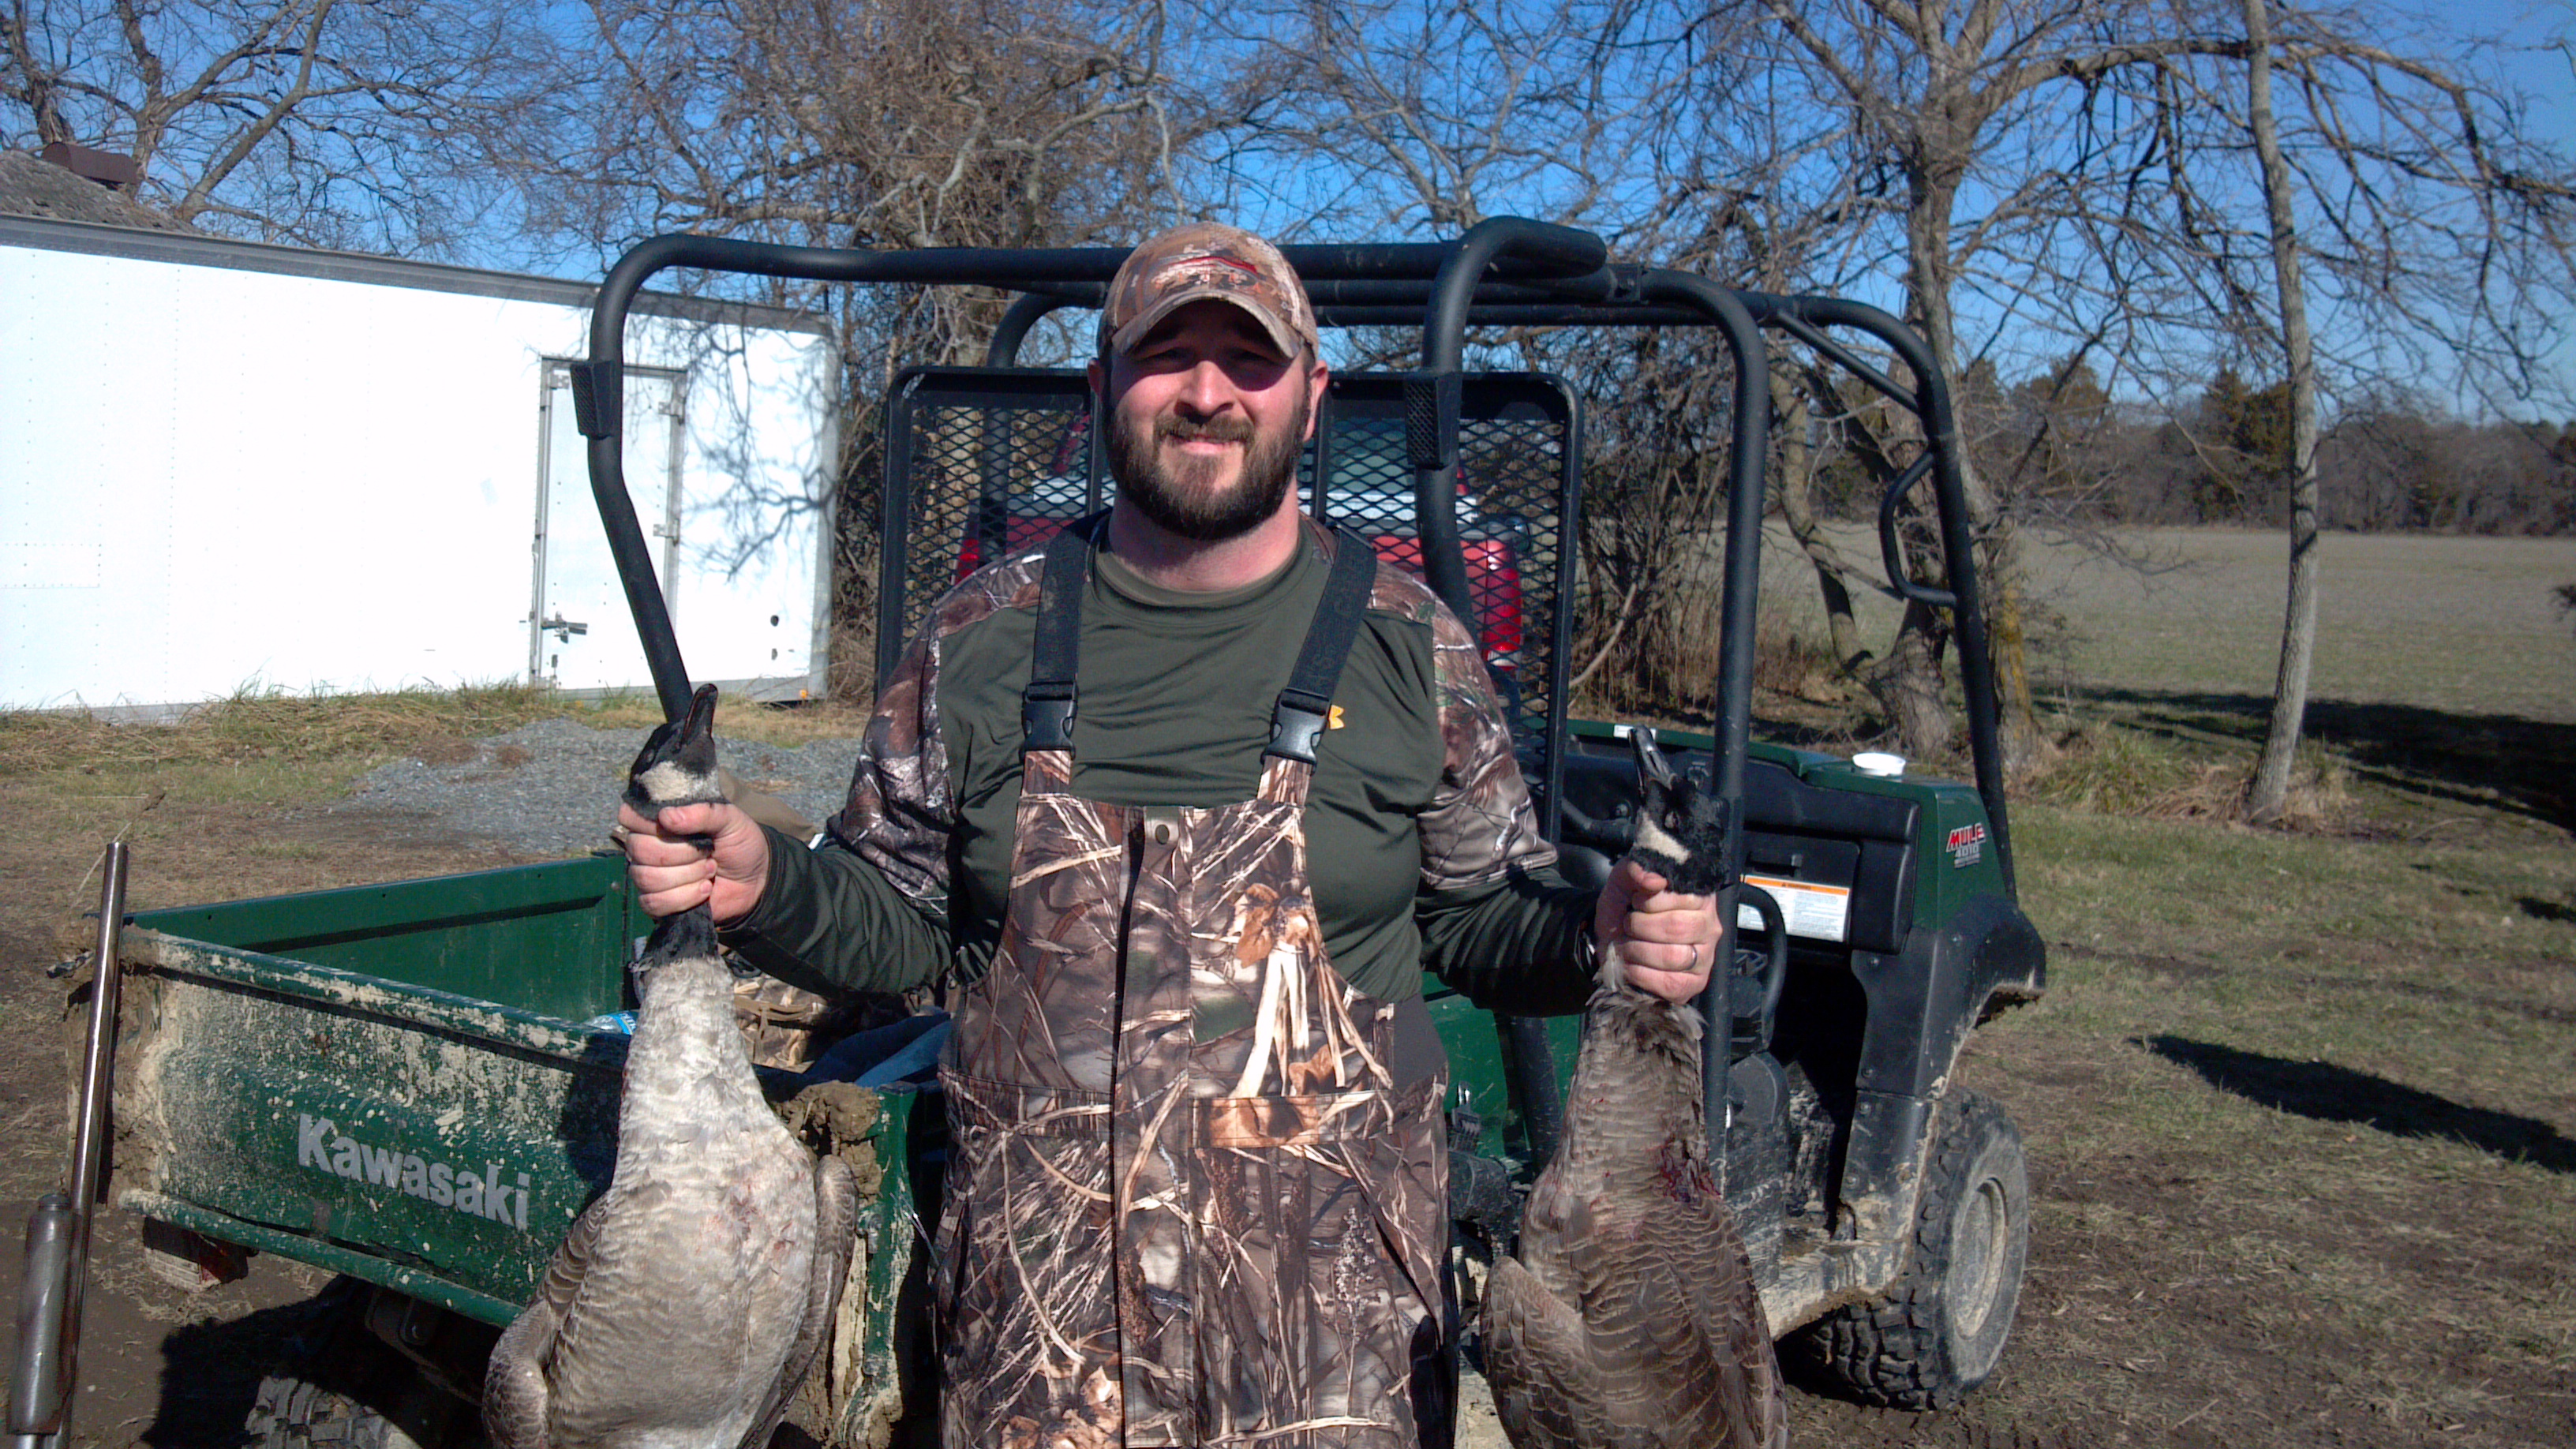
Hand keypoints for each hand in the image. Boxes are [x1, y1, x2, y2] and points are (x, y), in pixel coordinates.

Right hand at [616, 800, 770, 924]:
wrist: (756, 879)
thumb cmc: (738, 843)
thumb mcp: (730, 819)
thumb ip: (703, 812)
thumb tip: (667, 817)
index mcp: (659, 821)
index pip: (629, 816)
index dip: (647, 821)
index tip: (675, 826)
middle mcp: (647, 847)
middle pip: (639, 848)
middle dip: (681, 852)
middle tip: (707, 852)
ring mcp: (649, 876)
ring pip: (646, 877)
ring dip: (686, 875)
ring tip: (710, 870)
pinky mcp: (657, 903)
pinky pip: (653, 902)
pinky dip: (684, 897)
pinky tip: (704, 890)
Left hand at [1594, 858, 1719, 1002]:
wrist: (1613, 941)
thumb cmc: (1625, 909)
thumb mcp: (1624, 882)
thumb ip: (1635, 871)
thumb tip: (1653, 880)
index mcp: (1699, 897)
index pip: (1685, 897)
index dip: (1651, 901)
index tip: (1636, 901)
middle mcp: (1710, 927)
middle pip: (1677, 927)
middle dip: (1640, 927)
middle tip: (1628, 926)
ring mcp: (1705, 958)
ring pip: (1673, 956)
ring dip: (1637, 951)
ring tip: (1627, 945)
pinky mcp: (1694, 984)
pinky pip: (1670, 983)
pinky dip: (1641, 975)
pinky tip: (1631, 965)